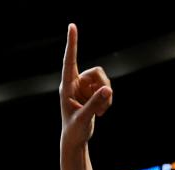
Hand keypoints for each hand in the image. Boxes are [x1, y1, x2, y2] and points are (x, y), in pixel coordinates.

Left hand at [59, 24, 112, 149]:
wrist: (76, 139)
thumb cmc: (74, 129)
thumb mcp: (84, 118)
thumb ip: (95, 104)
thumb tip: (108, 90)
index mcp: (67, 86)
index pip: (69, 61)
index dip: (72, 44)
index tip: (72, 26)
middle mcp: (75, 83)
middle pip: (97, 72)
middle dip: (103, 86)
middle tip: (104, 100)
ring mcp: (84, 88)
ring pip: (103, 80)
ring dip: (106, 95)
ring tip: (100, 112)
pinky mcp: (92, 93)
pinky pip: (107, 88)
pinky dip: (107, 100)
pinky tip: (101, 112)